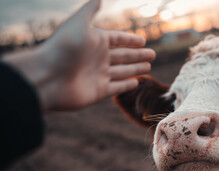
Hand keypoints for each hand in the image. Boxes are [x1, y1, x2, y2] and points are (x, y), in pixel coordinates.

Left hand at [3, 0, 154, 110]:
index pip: (118, 39)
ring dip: (135, 69)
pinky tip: (136, 82)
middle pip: (123, 56)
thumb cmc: (63, 48)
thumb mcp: (78, 24)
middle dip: (137, 55)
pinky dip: (126, 85)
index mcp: (95, 41)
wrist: (47, 77)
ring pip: (122, 71)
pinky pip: (117, 87)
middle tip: (152, 54)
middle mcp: (98, 58)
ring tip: (148, 66)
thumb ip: (89, 11)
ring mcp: (99, 75)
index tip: (143, 41)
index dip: (130, 40)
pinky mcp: (99, 91)